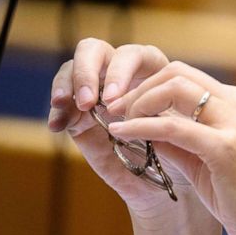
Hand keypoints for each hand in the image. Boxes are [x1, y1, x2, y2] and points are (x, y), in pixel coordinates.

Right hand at [47, 39, 195, 214]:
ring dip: (67, 84)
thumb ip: (160, 113)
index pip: (134, 54)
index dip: (122, 69)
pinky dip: (57, 111)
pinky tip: (57, 125)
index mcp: (151, 72)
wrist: (162, 183)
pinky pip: (61, 104)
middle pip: (95, 51)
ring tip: (64, 104)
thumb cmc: (178, 152)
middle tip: (87, 101)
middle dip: (87, 71)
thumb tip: (143, 106)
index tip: (115, 99)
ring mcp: (96, 93)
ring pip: (72, 69)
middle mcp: (120, 76)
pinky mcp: (78, 115)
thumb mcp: (177, 130)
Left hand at [104, 60, 235, 234]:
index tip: (125, 106)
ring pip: (174, 89)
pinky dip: (141, 126)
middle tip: (113, 109)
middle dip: (139, 88)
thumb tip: (140, 122)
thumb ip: (180, 138)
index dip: (150, 86)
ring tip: (117, 121)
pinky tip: (121, 133)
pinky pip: (172, 126)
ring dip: (137, 102)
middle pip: (178, 73)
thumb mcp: (208, 159)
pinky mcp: (226, 147)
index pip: (187, 77)